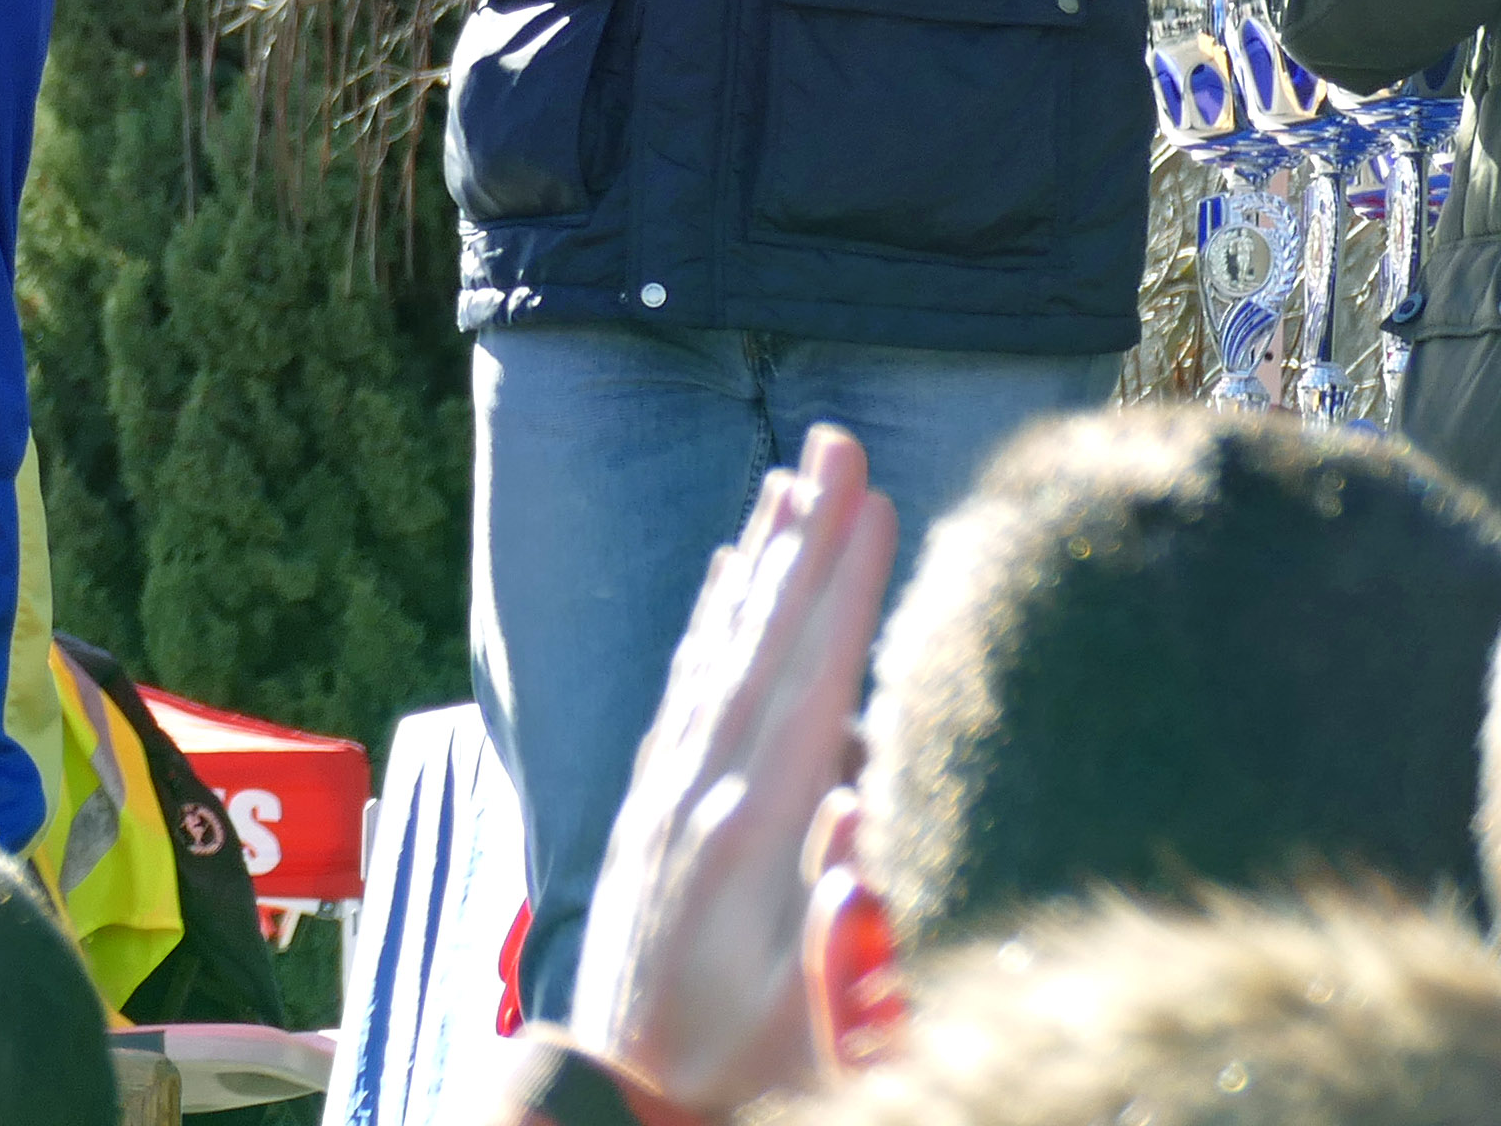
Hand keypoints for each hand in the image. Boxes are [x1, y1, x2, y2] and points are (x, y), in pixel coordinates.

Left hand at [563, 423, 895, 1122]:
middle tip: (834, 440)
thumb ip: (838, 923)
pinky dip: (711, 622)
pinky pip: (686, 689)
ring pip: (715, 651)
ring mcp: (666, 797)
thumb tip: (856, 807)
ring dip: (754, 563)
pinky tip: (728, 579)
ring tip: (785, 480)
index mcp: (746, 840)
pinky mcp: (652, 812)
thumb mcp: (813, 1021)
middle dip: (802, 539)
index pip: (805, 685)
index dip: (842, 591)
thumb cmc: (743, 1077)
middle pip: (756, 642)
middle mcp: (695, 796)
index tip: (875, 500)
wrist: (625, 1103)